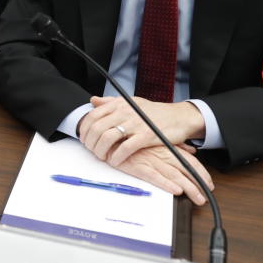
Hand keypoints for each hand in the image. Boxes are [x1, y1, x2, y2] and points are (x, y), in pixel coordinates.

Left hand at [78, 96, 203, 166]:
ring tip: (102, 157)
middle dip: (90, 143)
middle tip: (92, 151)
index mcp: (119, 104)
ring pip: (108, 138)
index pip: (93, 116)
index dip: (85, 130)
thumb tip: (92, 100)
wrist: (178, 117)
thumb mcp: (130, 102)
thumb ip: (110, 102)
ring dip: (101, 151)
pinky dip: (116, 157)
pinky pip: (125, 148)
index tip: (84, 140)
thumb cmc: (152, 112)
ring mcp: (135, 123)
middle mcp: (125, 111)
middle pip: (97, 128)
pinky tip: (115, 161)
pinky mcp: (146, 136)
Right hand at [114, 145, 213, 205]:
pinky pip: (154, 177)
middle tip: (206, 196)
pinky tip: (175, 191)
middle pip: (185, 170)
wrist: (111, 135)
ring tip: (197, 199)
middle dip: (198, 184)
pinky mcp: (138, 167)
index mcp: (167, 147)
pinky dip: (165, 184)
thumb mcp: (157, 138)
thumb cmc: (133, 137)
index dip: (201, 172)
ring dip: (188, 188)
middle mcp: (161, 154)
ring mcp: (150, 161)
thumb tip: (191, 150)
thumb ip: (175, 145)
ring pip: (174, 175)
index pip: (189, 161)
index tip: (208, 183)